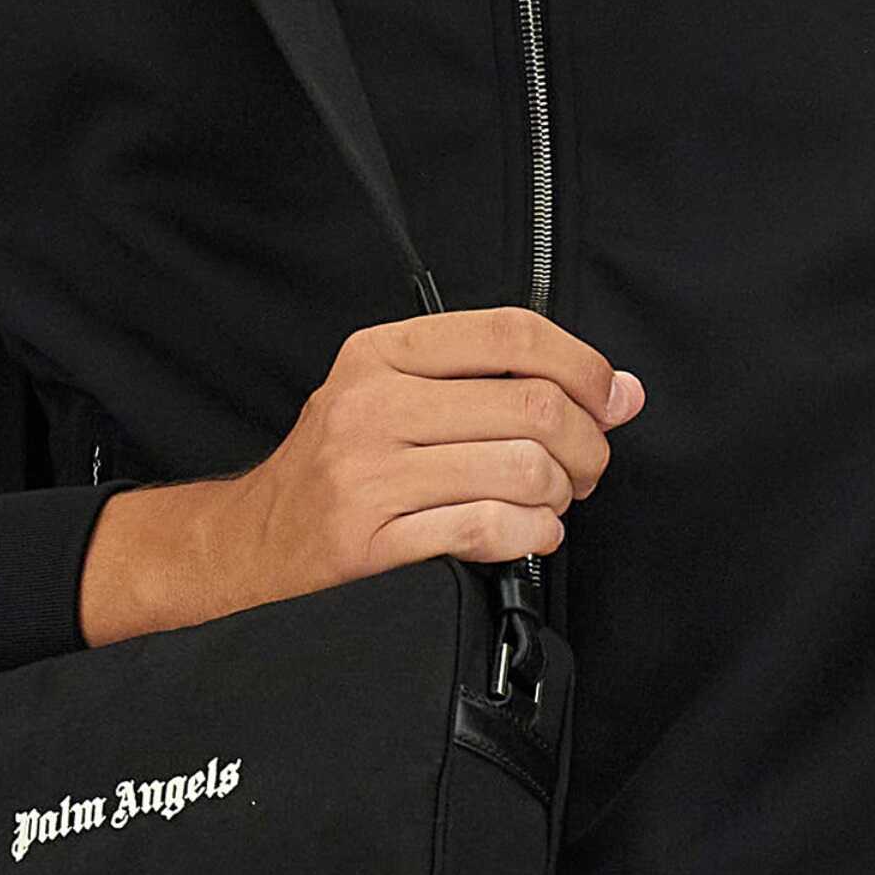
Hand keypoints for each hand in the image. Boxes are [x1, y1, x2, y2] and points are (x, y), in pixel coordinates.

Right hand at [227, 303, 645, 608]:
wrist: (253, 541)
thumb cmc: (339, 465)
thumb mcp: (396, 395)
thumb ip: (500, 384)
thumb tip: (621, 391)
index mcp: (382, 352)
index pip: (509, 333)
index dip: (583, 365)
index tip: (610, 397)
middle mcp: (371, 403)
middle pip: (531, 406)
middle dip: (587, 444)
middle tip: (586, 466)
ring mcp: (368, 471)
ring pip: (520, 470)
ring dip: (559, 496)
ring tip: (550, 502)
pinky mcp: (371, 539)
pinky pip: (487, 529)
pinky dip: (530, 535)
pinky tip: (528, 533)